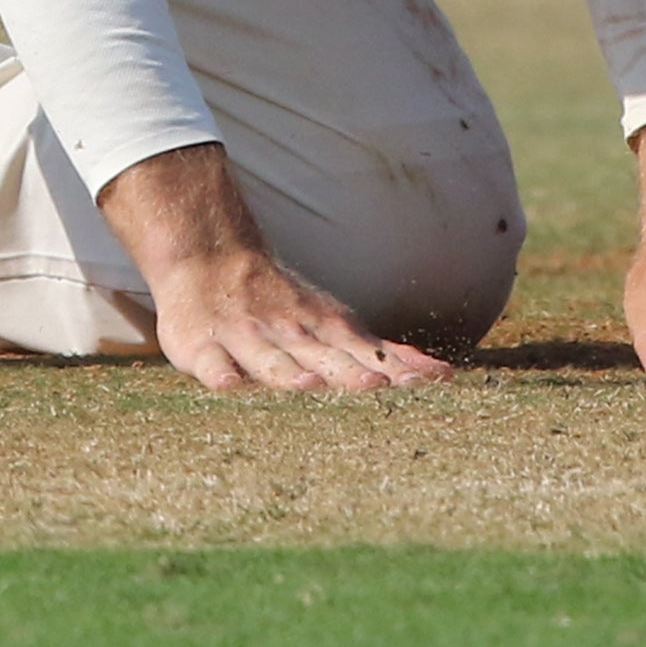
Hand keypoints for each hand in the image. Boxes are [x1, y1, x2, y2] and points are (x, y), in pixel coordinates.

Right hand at [102, 146, 450, 394]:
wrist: (206, 258)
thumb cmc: (281, 304)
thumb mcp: (335, 321)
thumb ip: (381, 352)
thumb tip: (441, 374)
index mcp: (324, 330)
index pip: (367, 353)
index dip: (397, 369)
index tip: (431, 384)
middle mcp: (291, 334)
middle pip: (324, 358)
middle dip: (351, 374)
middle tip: (378, 389)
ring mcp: (247, 338)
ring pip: (270, 360)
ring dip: (290, 374)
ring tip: (310, 386)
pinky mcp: (203, 347)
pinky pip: (212, 363)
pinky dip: (222, 373)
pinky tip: (230, 384)